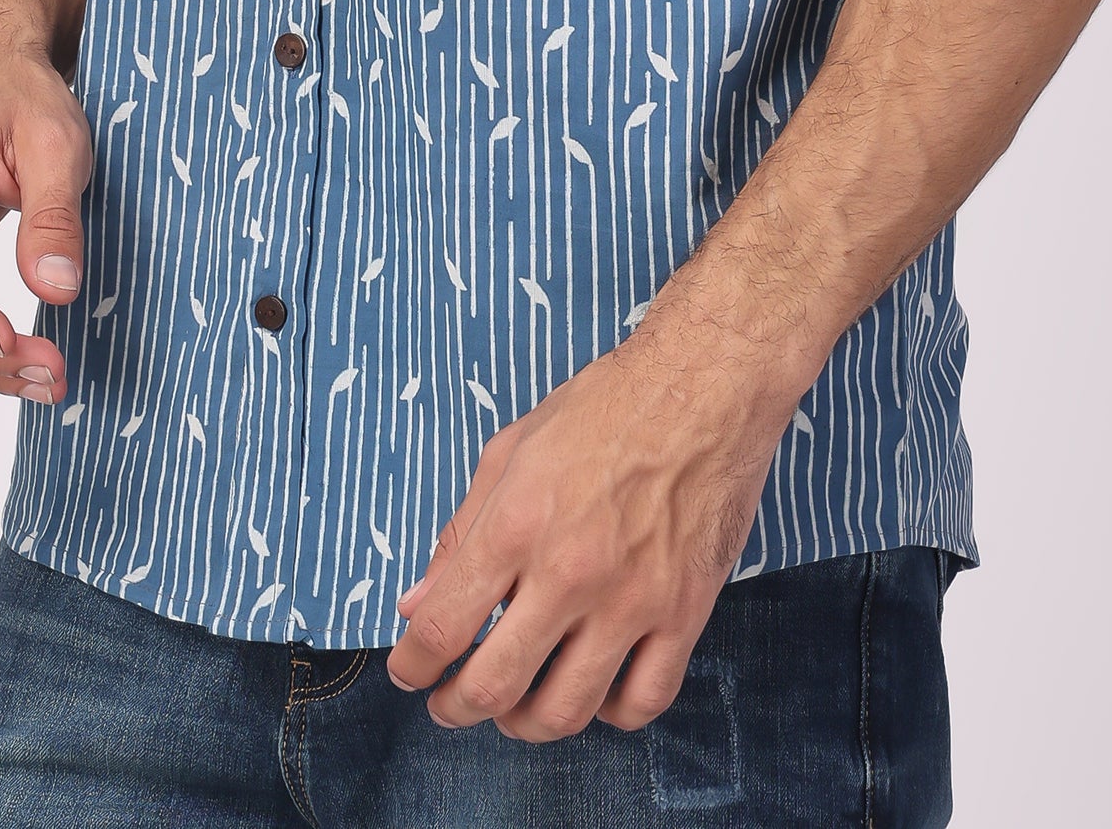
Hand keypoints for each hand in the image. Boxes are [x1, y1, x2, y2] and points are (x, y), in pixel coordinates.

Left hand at [387, 310, 797, 741]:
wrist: (703, 388)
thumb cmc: (605, 407)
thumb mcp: (512, 450)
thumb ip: (462, 532)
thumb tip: (416, 604)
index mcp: (517, 523)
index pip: (443, 627)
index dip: (411, 666)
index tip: (408, 673)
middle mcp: (570, 571)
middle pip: (494, 685)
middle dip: (455, 708)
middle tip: (449, 704)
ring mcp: (632, 599)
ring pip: (565, 711)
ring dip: (525, 724)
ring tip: (514, 709)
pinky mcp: (684, 613)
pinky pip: (641, 703)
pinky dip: (608, 714)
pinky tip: (592, 690)